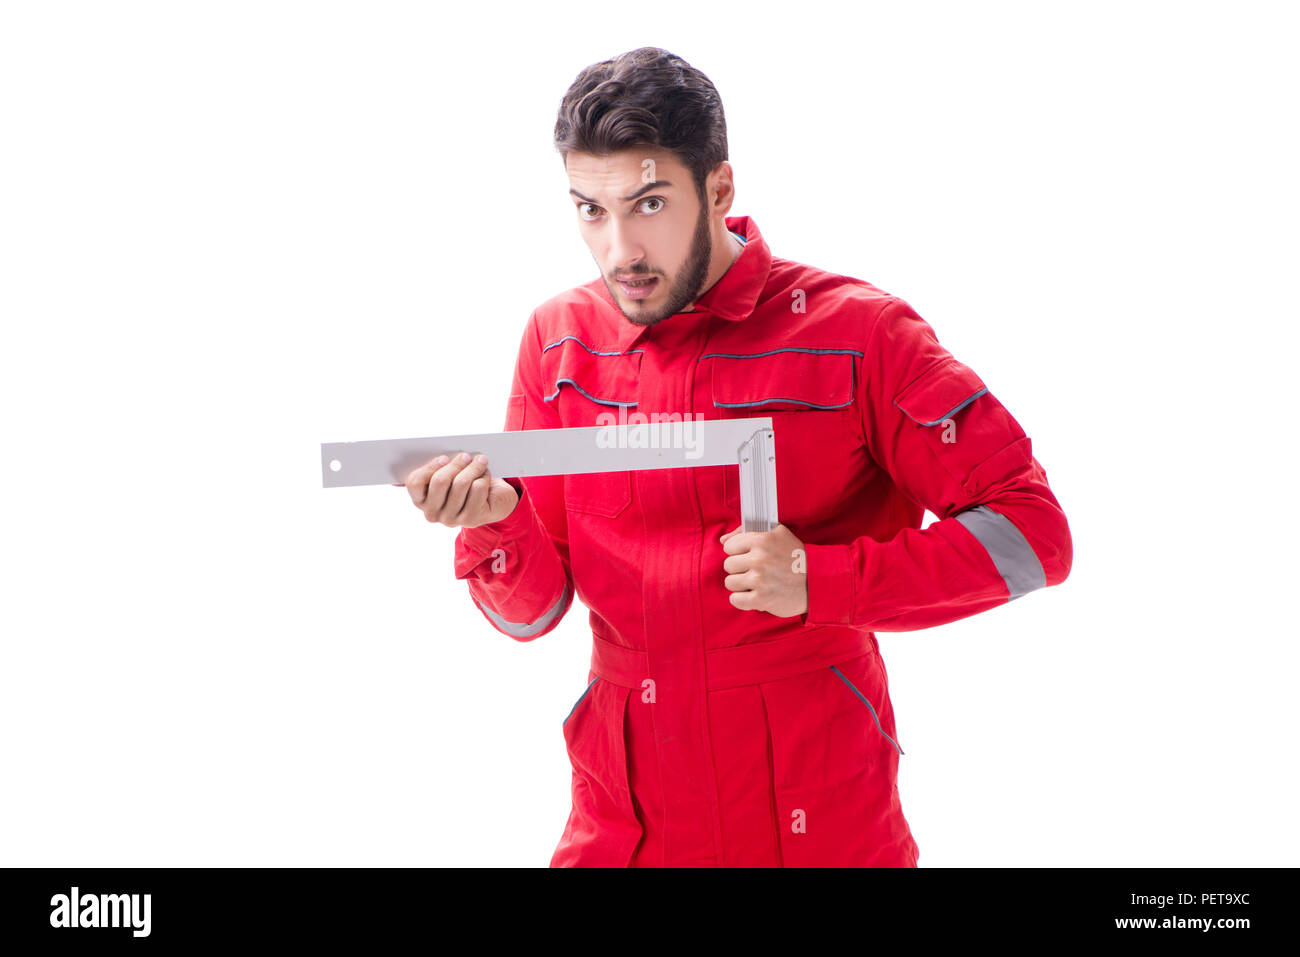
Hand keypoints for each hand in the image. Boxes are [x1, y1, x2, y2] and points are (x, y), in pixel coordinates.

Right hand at [394, 452, 518, 527]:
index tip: (444, 457)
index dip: (430, 467)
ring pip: (460, 484)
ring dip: (474, 468)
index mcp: (420, 499)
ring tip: (480, 461)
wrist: (490, 500)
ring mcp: (449, 519)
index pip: (415, 482)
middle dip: (456, 464)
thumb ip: (440, 465)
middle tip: (466, 456)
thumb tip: (440, 454)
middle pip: (440, 481)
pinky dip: (484, 478)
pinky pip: (477, 489)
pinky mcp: (469, 519)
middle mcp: (432, 512)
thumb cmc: (465, 482)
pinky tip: (485, 476)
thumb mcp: (448, 473)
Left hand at [719, 523, 807, 616]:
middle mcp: (759, 559)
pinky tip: (753, 595)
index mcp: (762, 540)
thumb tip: (722, 539)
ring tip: (755, 583)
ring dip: (741, 585)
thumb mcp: (777, 533)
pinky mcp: (761, 599)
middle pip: (728, 565)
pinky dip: (742, 599)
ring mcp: (760, 580)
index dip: (738, 552)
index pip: (729, 546)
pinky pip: (735, 600)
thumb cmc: (795, 556)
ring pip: (730, 582)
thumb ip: (746, 532)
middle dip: (740, 569)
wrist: (817, 581)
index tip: (750, 556)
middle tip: (755, 571)